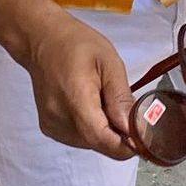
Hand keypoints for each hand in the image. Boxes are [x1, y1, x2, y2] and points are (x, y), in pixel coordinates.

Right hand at [20, 11, 136, 157]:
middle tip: (122, 105)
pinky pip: (80, 138)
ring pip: (91, 143)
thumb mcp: (110, 63)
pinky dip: (92, 127)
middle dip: (118, 133)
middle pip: (100, 144)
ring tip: (101, 100)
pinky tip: (90, 105)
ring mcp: (53, 127)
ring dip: (105, 130)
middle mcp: (60, 120)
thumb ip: (121, 98)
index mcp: (75, 101)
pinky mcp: (50, 129)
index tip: (142, 135)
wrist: (43, 40)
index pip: (104, 141)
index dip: (128, 145)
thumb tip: (134, 128)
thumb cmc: (76, 45)